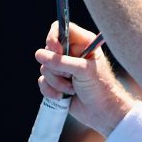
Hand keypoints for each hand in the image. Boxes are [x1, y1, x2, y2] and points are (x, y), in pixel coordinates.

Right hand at [36, 22, 133, 136]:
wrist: (102, 112)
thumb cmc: (100, 87)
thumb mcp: (82, 71)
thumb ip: (61, 62)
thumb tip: (39, 54)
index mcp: (83, 43)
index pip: (61, 28)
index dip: (53, 38)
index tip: (56, 51)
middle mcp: (72, 53)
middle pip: (48, 50)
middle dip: (56, 67)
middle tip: (71, 76)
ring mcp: (63, 68)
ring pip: (44, 68)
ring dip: (56, 81)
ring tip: (72, 88)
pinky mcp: (57, 81)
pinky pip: (42, 81)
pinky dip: (50, 90)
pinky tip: (63, 96)